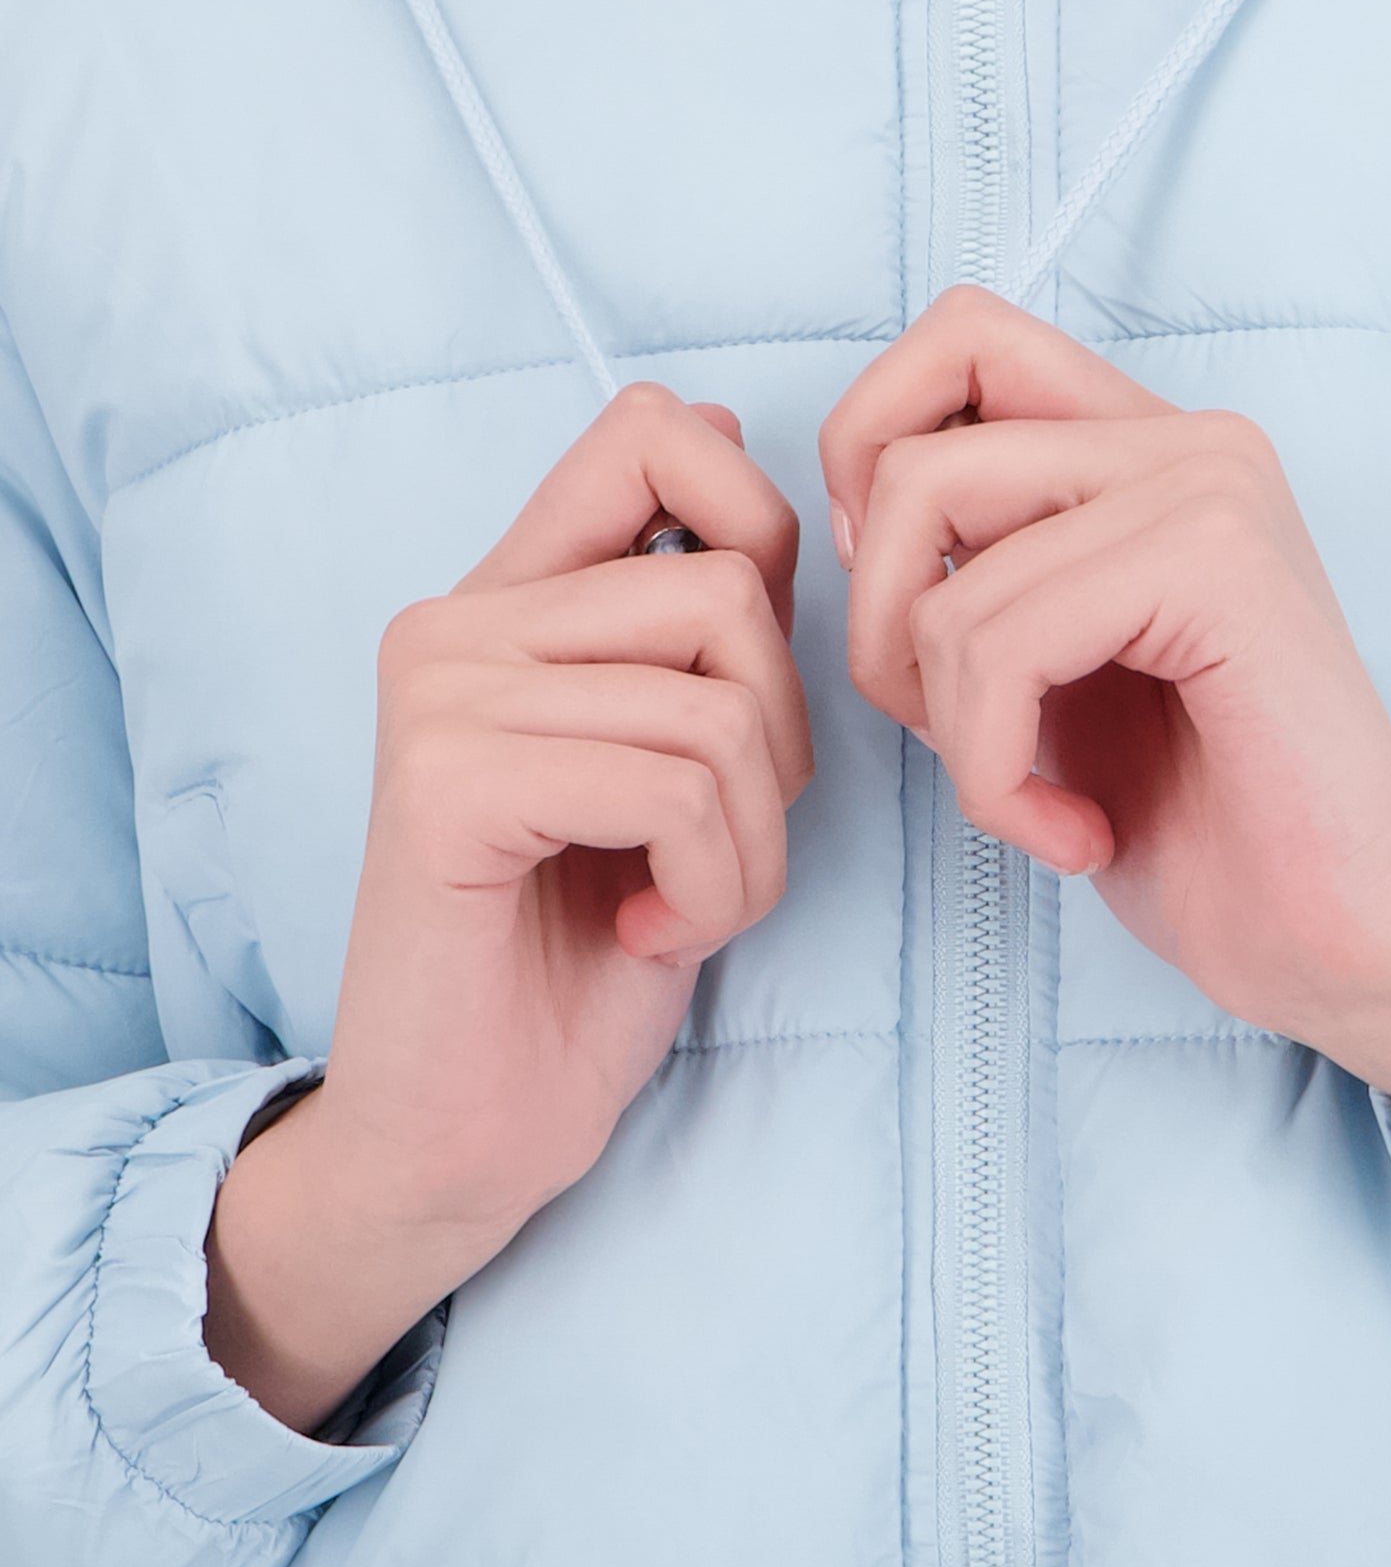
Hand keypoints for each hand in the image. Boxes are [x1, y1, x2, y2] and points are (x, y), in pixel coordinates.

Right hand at [205, 384, 811, 1430]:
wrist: (463, 1136)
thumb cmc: (582, 954)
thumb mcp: (672, 757)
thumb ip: (685, 615)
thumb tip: (725, 431)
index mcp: (502, 600)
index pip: (647, 434)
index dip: (754, 526)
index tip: (745, 692)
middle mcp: (450, 623)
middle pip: (729, 594)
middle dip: (775, 746)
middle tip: (704, 853)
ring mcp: (438, 697)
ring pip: (719, 704)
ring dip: (747, 843)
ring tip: (673, 906)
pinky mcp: (446, 784)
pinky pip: (677, 787)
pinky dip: (710, 887)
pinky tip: (646, 936)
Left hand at [821, 289, 1390, 1137]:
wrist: (1344, 952)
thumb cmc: (1200, 831)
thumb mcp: (1044, 674)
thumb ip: (972, 565)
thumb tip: (851, 504)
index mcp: (1151, 450)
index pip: (960, 339)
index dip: (872, 458)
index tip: (911, 612)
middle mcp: (1192, 440)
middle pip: (913, 456)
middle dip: (878, 625)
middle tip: (954, 737)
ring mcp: (1214, 489)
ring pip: (937, 546)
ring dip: (941, 713)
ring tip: (1024, 798)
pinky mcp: (1222, 565)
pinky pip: (997, 636)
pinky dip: (991, 769)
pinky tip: (1073, 835)